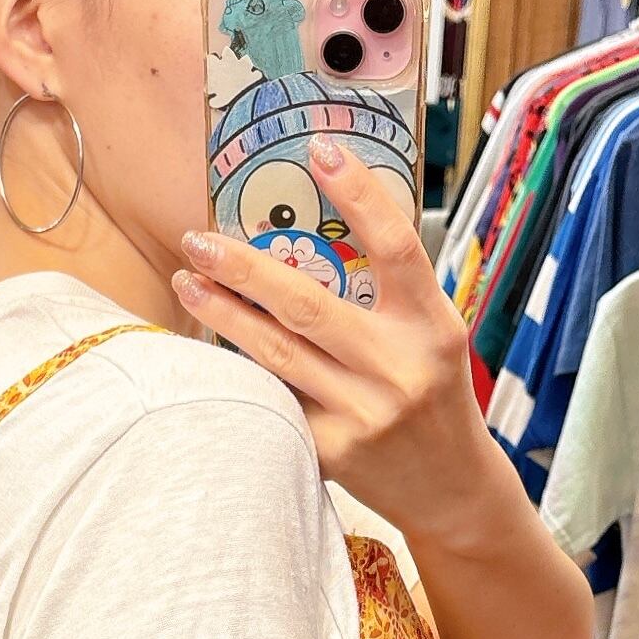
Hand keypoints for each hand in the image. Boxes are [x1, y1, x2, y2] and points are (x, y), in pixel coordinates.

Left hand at [173, 136, 492, 544]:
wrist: (451, 489)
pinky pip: (272, 398)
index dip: (359, 194)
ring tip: (187, 279)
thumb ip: (389, 293)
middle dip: (244, 267)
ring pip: (276, 352)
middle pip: (308, 304)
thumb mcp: (432, 337)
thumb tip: (317, 226)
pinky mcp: (331, 453)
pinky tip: (204, 346)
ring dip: (223, 313)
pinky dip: (236, 369)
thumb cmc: (435, 398)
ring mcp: (362, 415)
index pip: (396, 247)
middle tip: (199, 237)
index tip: (319, 150)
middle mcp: (398, 369)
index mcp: (432, 328)